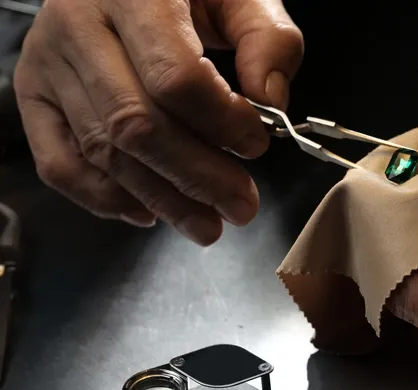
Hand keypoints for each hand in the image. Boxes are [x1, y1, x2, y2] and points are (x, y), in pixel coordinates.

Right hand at [14, 0, 302, 244]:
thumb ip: (268, 38)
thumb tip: (271, 102)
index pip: (175, 76)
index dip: (221, 122)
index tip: (257, 144)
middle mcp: (77, 25)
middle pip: (136, 125)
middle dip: (197, 177)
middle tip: (241, 206)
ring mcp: (47, 62)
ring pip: (103, 151)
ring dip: (161, 199)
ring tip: (208, 223)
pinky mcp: (33, 94)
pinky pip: (59, 164)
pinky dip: (105, 199)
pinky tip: (149, 212)